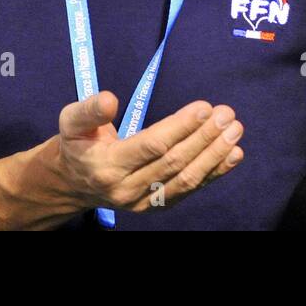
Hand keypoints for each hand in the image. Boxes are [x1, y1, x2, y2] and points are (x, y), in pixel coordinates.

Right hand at [53, 91, 243, 213]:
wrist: (74, 183)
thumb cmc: (78, 144)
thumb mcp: (70, 121)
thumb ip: (89, 110)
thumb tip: (109, 99)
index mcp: (106, 166)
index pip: (152, 146)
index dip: (180, 127)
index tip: (204, 107)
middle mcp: (126, 189)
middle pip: (173, 162)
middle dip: (204, 137)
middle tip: (226, 114)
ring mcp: (144, 202)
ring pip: (186, 179)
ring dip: (215, 155)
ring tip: (235, 130)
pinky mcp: (157, 206)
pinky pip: (189, 190)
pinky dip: (214, 172)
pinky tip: (233, 154)